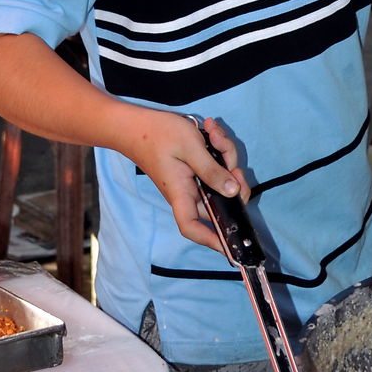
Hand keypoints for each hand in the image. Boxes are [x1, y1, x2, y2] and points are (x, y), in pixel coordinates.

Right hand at [122, 110, 249, 255]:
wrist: (137, 124)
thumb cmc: (157, 134)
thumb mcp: (189, 147)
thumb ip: (212, 170)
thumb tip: (233, 191)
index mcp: (181, 193)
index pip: (192, 226)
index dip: (211, 240)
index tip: (231, 247)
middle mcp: (188, 192)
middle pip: (220, 201)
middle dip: (234, 180)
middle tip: (231, 161)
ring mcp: (193, 181)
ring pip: (222, 179)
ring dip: (226, 155)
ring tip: (212, 133)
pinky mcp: (196, 169)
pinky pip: (216, 165)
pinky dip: (218, 148)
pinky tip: (210, 130)